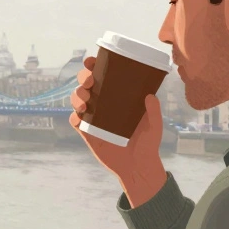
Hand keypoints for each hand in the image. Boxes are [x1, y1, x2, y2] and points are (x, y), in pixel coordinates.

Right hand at [69, 56, 167, 206]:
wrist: (138, 167)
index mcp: (117, 97)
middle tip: (89, 82)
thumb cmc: (148, 143)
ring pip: (76, 100)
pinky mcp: (87, 133)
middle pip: (86, 85)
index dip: (94, 66)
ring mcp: (93, 118)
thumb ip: (153, 110)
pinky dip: (73, 117)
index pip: (102, 76)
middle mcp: (103, 104)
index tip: (91, 61)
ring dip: (76, 96)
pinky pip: (74, 121)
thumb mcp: (154, 124)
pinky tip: (79, 117)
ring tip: (85, 102)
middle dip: (83, 78)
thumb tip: (150, 95)